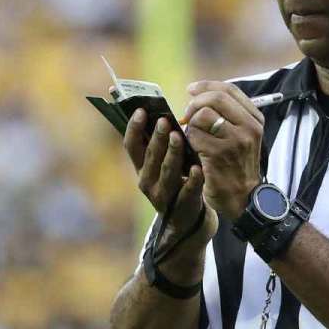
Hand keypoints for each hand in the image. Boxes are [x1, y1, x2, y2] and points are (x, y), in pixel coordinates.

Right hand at [123, 108, 216, 243]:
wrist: (184, 217)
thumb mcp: (160, 162)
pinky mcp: (182, 205)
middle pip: (150, 156)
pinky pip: (187, 190)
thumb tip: (157, 111)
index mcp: (140, 167)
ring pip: (167, 171)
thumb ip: (157, 142)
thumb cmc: (173, 179)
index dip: (134, 128)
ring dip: (172, 153)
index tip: (141, 111)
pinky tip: (197, 167)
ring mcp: (163, 195)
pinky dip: (192, 179)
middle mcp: (147, 181)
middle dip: (156, 138)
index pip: (131, 145)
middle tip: (164, 121)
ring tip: (178, 136)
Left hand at [180, 81, 264, 219]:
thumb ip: (228, 115)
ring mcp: (235, 141)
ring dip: (191, 124)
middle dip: (195, 102)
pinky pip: (194, 135)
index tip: (191, 89)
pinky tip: (192, 149)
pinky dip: (188, 139)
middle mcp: (249, 127)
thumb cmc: (237, 166)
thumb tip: (198, 94)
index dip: (207, 86)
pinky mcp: (218, 154)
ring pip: (203, 115)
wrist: (242, 199)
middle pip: (216, 98)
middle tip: (187, 114)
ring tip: (193, 136)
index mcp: (255, 119)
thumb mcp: (243, 136)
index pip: (229, 90)